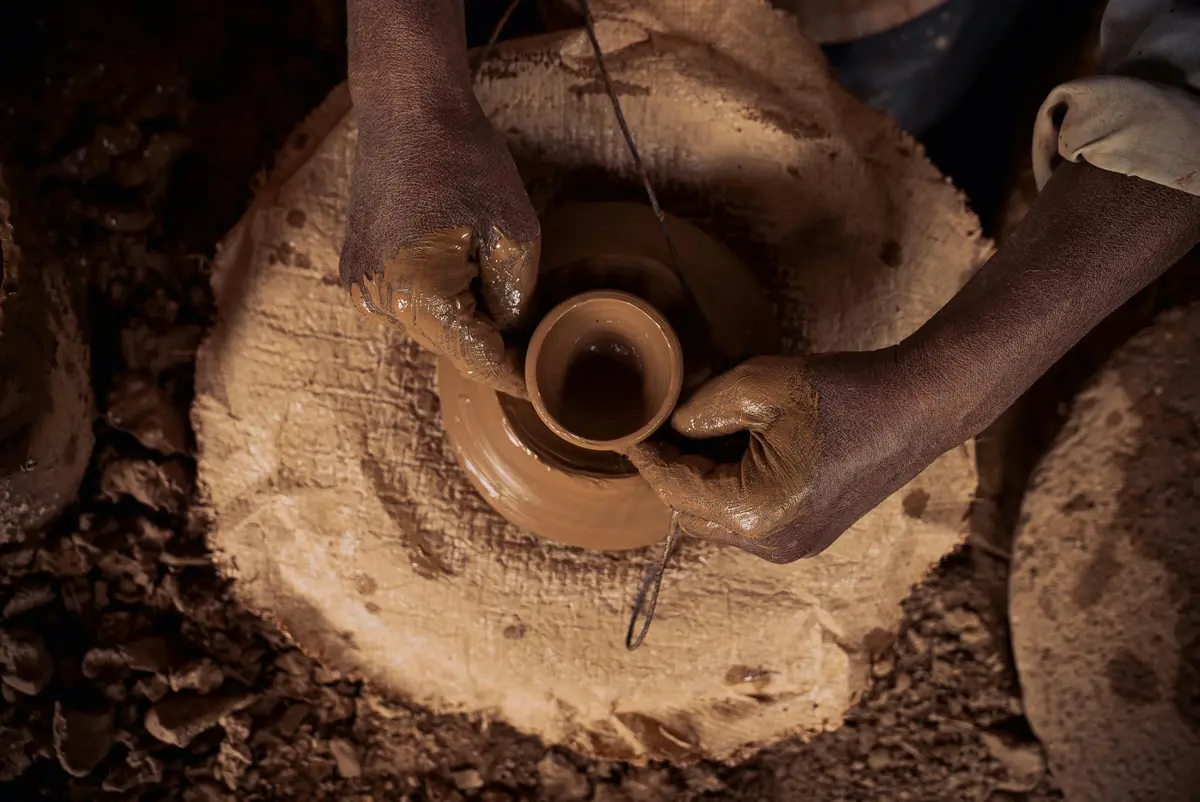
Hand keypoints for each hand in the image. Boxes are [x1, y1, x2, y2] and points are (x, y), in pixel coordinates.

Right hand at [340, 96, 539, 397]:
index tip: (538, 392)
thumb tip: (513, 339)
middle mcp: (377, 302)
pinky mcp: (356, 274)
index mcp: (416, 294)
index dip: (511, 374)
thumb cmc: (463, 159)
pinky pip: (408, 305)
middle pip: (450, 344)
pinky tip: (455, 259)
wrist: (405, 109)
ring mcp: (360, 289)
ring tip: (486, 274)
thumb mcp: (514, 231)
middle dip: (489, 341)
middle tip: (531, 331)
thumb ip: (516, 300)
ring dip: (462, 318)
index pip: (475, 356)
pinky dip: (438, 298)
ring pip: (429, 327)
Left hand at [625, 352, 925, 562]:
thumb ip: (700, 411)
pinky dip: (732, 492)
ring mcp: (793, 547)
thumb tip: (673, 429)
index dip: (648, 458)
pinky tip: (740, 452)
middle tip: (666, 430)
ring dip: (703, 485)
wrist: (916, 407)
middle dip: (673, 474)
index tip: (629, 436)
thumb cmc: (842, 393)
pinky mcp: (808, 537)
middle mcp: (770, 544)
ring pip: (718, 522)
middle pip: (690, 514)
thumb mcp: (756, 385)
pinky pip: (749, 522)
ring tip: (706, 437)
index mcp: (754, 511)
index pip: (674, 488)